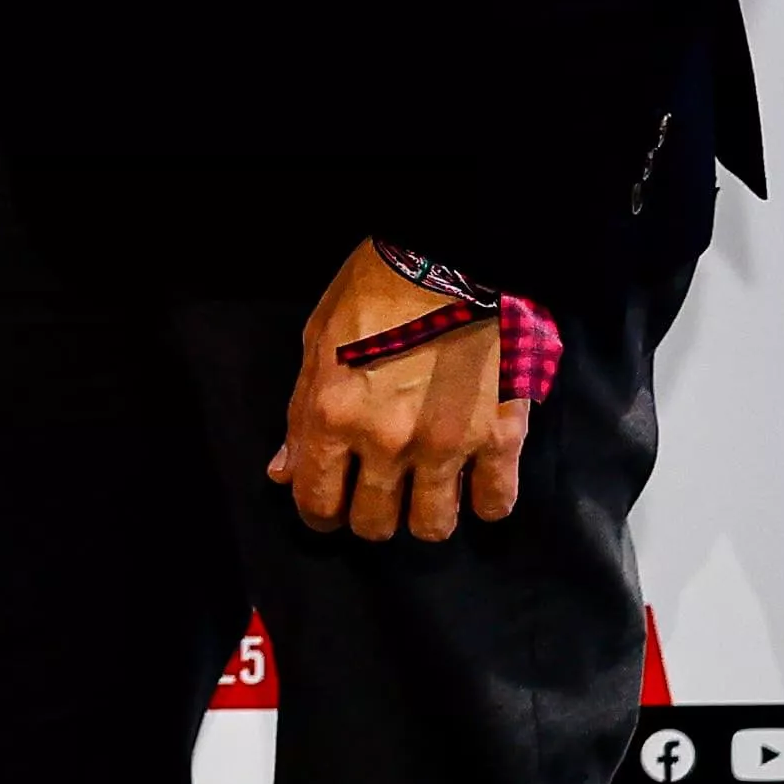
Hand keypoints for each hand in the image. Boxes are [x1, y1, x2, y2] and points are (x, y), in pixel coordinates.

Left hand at [272, 237, 532, 542]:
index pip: (316, 501)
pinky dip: (485, 503)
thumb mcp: (316, 343)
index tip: (331, 507)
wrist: (451, 256)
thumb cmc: (373, 291)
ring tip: (427, 492)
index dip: (320, 513)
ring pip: (432, 526)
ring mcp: (445, 443)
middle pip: (374, 524)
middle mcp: (384, 440)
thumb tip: (284, 472)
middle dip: (370, 516)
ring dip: (425, 516)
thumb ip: (300, 415)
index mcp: (331, 415)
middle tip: (379, 494)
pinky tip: (475, 483)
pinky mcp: (500, 437)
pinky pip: (496, 504)